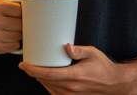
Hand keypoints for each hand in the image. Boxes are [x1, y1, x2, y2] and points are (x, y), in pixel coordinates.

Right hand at [0, 0, 21, 54]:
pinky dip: (15, 42)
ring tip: (14, 29)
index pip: (20, 10)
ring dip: (20, 33)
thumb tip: (31, 7)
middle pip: (20, 24)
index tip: (23, 13)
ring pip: (19, 36)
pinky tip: (10, 37)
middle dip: (23, 23)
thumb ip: (14, 2)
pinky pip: (15, 45)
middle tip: (20, 22)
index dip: (24, 12)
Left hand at [19, 44, 136, 94]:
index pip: (48, 74)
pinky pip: (56, 94)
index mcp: (74, 76)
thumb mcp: (92, 53)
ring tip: (36, 69)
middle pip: (45, 82)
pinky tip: (47, 79)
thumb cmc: (103, 67)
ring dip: (41, 80)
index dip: (33, 70)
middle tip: (26, 64)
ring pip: (49, 89)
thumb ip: (78, 50)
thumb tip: (66, 46)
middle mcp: (71, 88)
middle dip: (34, 73)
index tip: (23, 65)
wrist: (113, 84)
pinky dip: (49, 86)